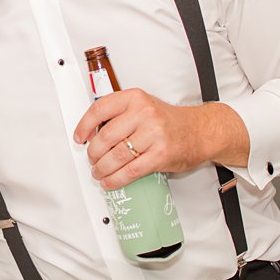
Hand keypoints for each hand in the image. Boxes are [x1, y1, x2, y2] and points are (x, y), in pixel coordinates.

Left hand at [73, 90, 246, 189]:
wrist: (200, 131)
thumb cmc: (169, 121)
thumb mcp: (144, 106)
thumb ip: (120, 114)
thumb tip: (92, 132)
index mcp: (135, 98)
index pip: (100, 109)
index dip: (84, 126)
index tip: (79, 137)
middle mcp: (144, 113)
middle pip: (106, 137)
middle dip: (94, 153)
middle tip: (92, 159)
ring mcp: (153, 134)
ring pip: (117, 156)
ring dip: (102, 168)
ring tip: (99, 172)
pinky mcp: (161, 155)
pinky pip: (131, 170)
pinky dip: (116, 179)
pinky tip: (110, 181)